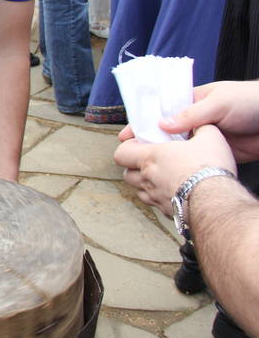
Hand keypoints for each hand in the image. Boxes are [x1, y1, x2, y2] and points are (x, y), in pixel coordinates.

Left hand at [114, 124, 235, 213]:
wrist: (216, 203)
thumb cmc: (209, 169)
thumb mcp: (210, 137)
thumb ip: (201, 127)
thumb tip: (201, 126)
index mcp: (151, 158)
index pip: (121, 153)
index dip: (127, 148)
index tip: (139, 146)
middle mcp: (148, 179)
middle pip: (128, 174)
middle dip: (135, 168)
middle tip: (151, 163)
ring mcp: (155, 197)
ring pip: (140, 191)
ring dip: (146, 184)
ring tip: (164, 178)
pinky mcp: (166, 212)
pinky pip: (156, 204)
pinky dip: (161, 199)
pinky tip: (176, 193)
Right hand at [120, 80, 258, 162]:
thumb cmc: (250, 102)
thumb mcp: (219, 103)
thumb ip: (190, 115)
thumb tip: (162, 126)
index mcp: (191, 103)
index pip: (160, 112)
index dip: (142, 124)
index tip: (125, 137)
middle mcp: (194, 122)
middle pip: (165, 134)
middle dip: (148, 144)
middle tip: (129, 158)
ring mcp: (203, 140)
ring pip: (177, 150)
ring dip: (163, 158)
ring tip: (144, 170)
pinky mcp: (215, 155)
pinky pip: (193, 162)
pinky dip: (181, 168)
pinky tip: (169, 177)